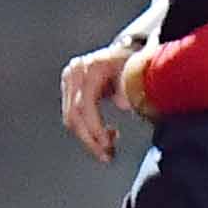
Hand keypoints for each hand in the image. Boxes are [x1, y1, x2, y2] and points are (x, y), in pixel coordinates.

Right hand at [60, 45, 133, 161]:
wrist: (127, 51)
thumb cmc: (136, 64)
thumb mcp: (137, 75)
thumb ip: (130, 90)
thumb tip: (124, 104)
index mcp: (92, 68)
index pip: (84, 104)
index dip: (95, 127)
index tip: (107, 144)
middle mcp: (75, 72)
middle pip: (73, 114)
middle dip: (90, 139)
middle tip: (107, 156)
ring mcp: (70, 79)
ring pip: (71, 118)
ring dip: (89, 138)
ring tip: (109, 148)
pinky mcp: (69, 87)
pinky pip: (73, 114)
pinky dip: (88, 129)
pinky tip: (106, 135)